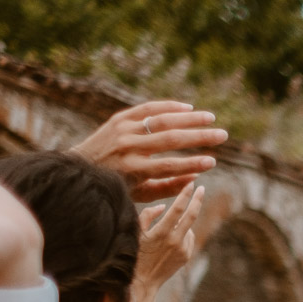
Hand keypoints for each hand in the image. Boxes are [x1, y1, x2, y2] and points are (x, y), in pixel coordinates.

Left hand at [72, 101, 226, 201]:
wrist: (80, 169)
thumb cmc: (115, 187)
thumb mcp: (140, 194)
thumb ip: (169, 187)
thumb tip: (196, 177)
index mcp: (133, 170)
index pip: (170, 166)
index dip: (193, 164)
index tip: (213, 162)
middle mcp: (128, 148)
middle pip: (170, 139)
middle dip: (199, 137)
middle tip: (222, 135)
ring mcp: (123, 130)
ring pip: (161, 120)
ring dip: (189, 118)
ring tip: (211, 118)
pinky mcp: (119, 119)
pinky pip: (147, 108)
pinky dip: (168, 107)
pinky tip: (188, 108)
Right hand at [135, 184, 202, 293]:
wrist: (143, 282)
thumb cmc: (135, 254)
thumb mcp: (136, 233)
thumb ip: (147, 216)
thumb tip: (163, 207)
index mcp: (161, 233)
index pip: (177, 209)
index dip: (185, 194)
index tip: (191, 184)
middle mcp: (175, 241)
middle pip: (192, 216)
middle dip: (198, 200)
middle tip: (201, 188)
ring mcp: (183, 250)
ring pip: (189, 228)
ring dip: (183, 221)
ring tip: (168, 227)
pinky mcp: (186, 256)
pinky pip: (188, 239)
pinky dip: (183, 234)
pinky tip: (170, 239)